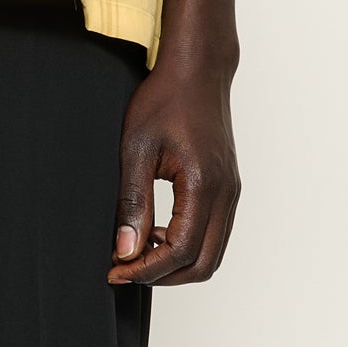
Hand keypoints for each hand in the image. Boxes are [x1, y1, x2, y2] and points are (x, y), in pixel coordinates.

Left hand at [108, 61, 239, 285]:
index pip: (181, 251)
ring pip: (212, 253)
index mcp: (205, 184)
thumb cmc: (166, 100)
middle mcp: (226, 193)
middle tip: (124, 269)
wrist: (198, 70)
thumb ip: (132, 202)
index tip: (115, 270)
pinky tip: (158, 231)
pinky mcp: (228, 188)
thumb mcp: (136, 149)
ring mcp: (232, 192)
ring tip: (138, 250)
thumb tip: (125, 249)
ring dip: (176, 263)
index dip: (147, 269)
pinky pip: (214, 234)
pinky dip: (188, 246)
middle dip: (162, 276)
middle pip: (203, 263)